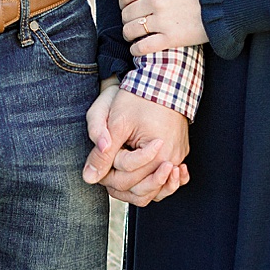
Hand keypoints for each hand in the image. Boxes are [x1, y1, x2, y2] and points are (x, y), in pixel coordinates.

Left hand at [83, 79, 190, 206]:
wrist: (165, 79)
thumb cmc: (139, 98)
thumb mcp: (116, 125)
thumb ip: (102, 154)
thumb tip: (88, 178)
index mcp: (155, 156)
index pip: (125, 180)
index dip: (106, 173)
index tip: (102, 156)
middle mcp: (171, 161)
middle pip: (141, 190)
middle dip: (120, 183)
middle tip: (108, 168)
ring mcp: (178, 158)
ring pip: (156, 189)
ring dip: (138, 188)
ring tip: (123, 177)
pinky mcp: (181, 152)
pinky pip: (169, 177)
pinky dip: (157, 181)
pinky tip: (144, 177)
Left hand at [119, 0, 206, 56]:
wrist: (227, 1)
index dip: (123, 2)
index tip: (127, 6)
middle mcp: (155, 1)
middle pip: (127, 13)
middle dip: (126, 18)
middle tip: (132, 22)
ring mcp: (162, 21)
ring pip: (131, 30)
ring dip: (129, 34)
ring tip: (134, 36)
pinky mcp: (171, 38)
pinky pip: (144, 47)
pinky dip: (136, 49)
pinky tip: (137, 49)